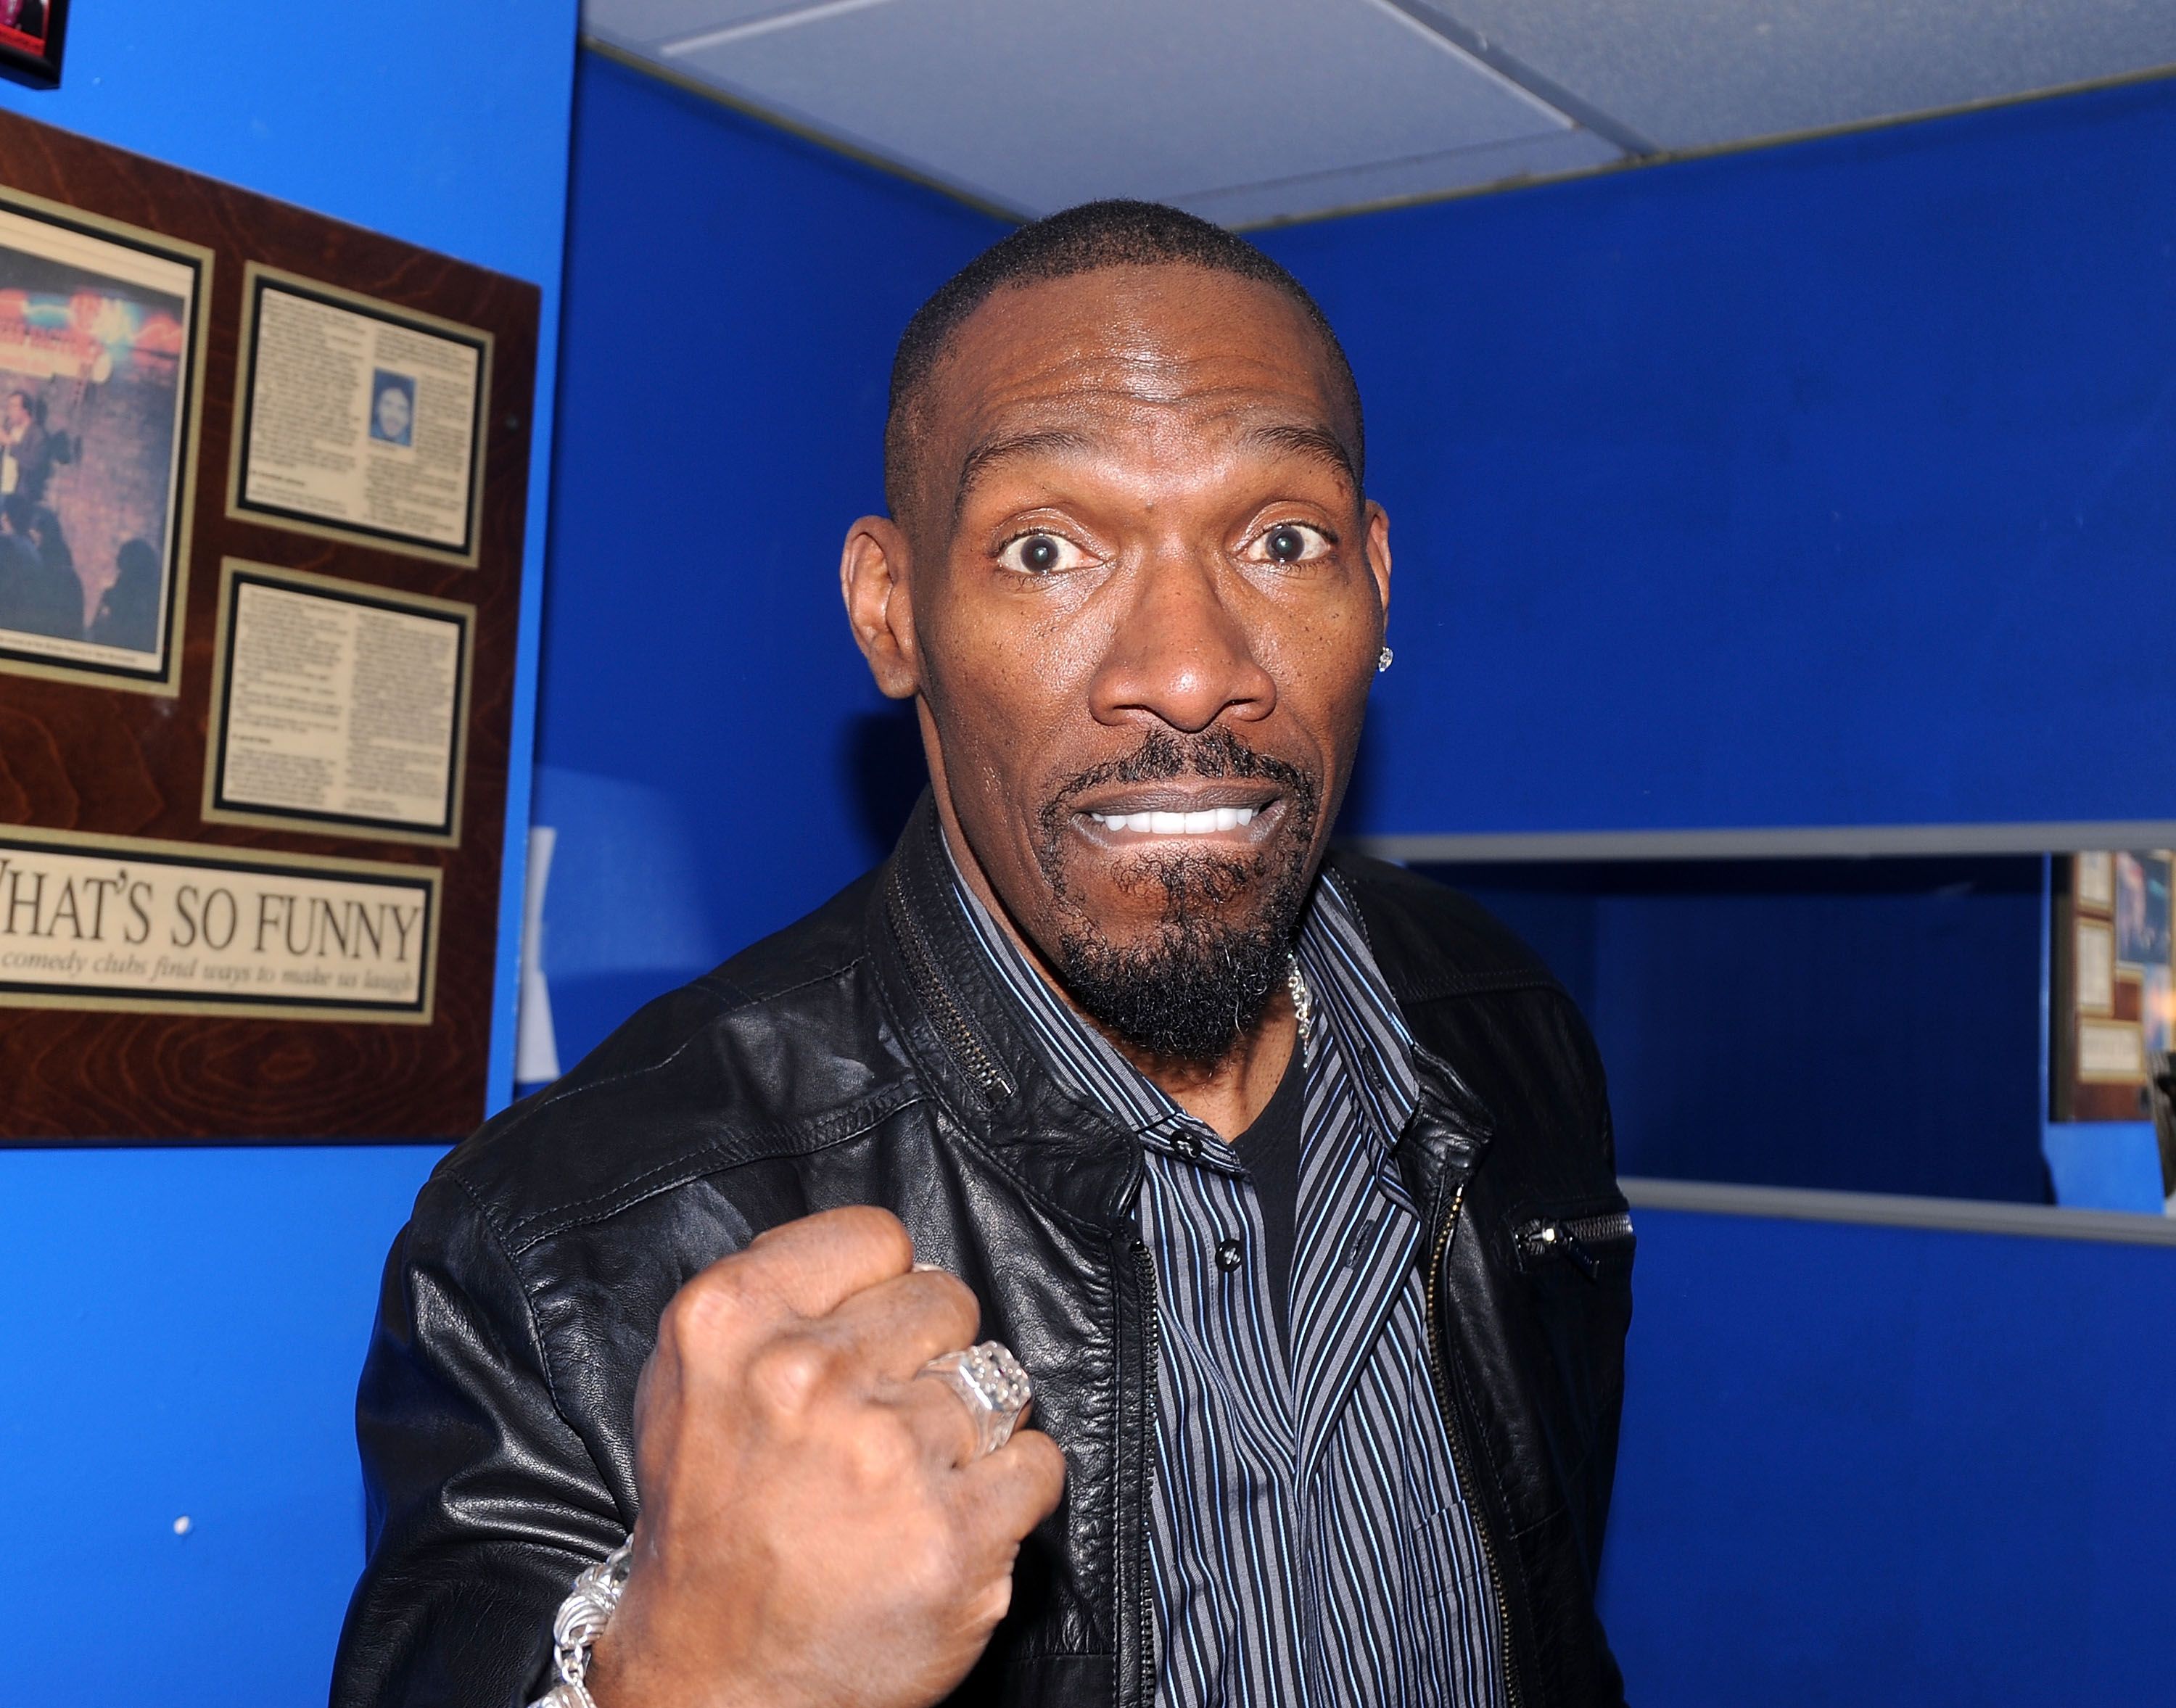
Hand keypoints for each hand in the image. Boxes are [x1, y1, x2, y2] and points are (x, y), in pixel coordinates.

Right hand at [585, 1207, 1066, 1707]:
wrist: (714, 1685)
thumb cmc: (710, 1530)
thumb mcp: (689, 1381)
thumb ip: (775, 1299)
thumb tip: (877, 1256)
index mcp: (731, 1322)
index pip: (879, 1237)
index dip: (882, 1290)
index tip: (866, 1340)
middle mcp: (805, 1376)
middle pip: (946, 1301)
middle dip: (928, 1359)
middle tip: (880, 1427)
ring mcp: (886, 1456)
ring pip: (996, 1383)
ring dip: (965, 1435)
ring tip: (904, 1485)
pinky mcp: (954, 1535)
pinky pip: (1037, 1462)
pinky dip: (1009, 1493)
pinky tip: (950, 1521)